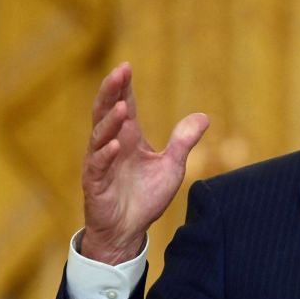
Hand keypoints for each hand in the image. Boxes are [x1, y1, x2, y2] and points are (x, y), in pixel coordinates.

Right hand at [81, 63, 208, 264]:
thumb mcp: (171, 166)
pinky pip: (98, 165)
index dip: (123, 87)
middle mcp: (111, 145)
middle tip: (118, 73)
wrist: (128, 231)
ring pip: (99, 135)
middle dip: (111, 92)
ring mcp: (100, 163)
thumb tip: (204, 116)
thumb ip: (183, 141)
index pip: (123, 105)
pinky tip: (114, 144)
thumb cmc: (146, 197)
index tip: (127, 67)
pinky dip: (106, 154)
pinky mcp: (95, 183)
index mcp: (129, 138)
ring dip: (110, 121)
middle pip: (106, 112)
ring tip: (123, 108)